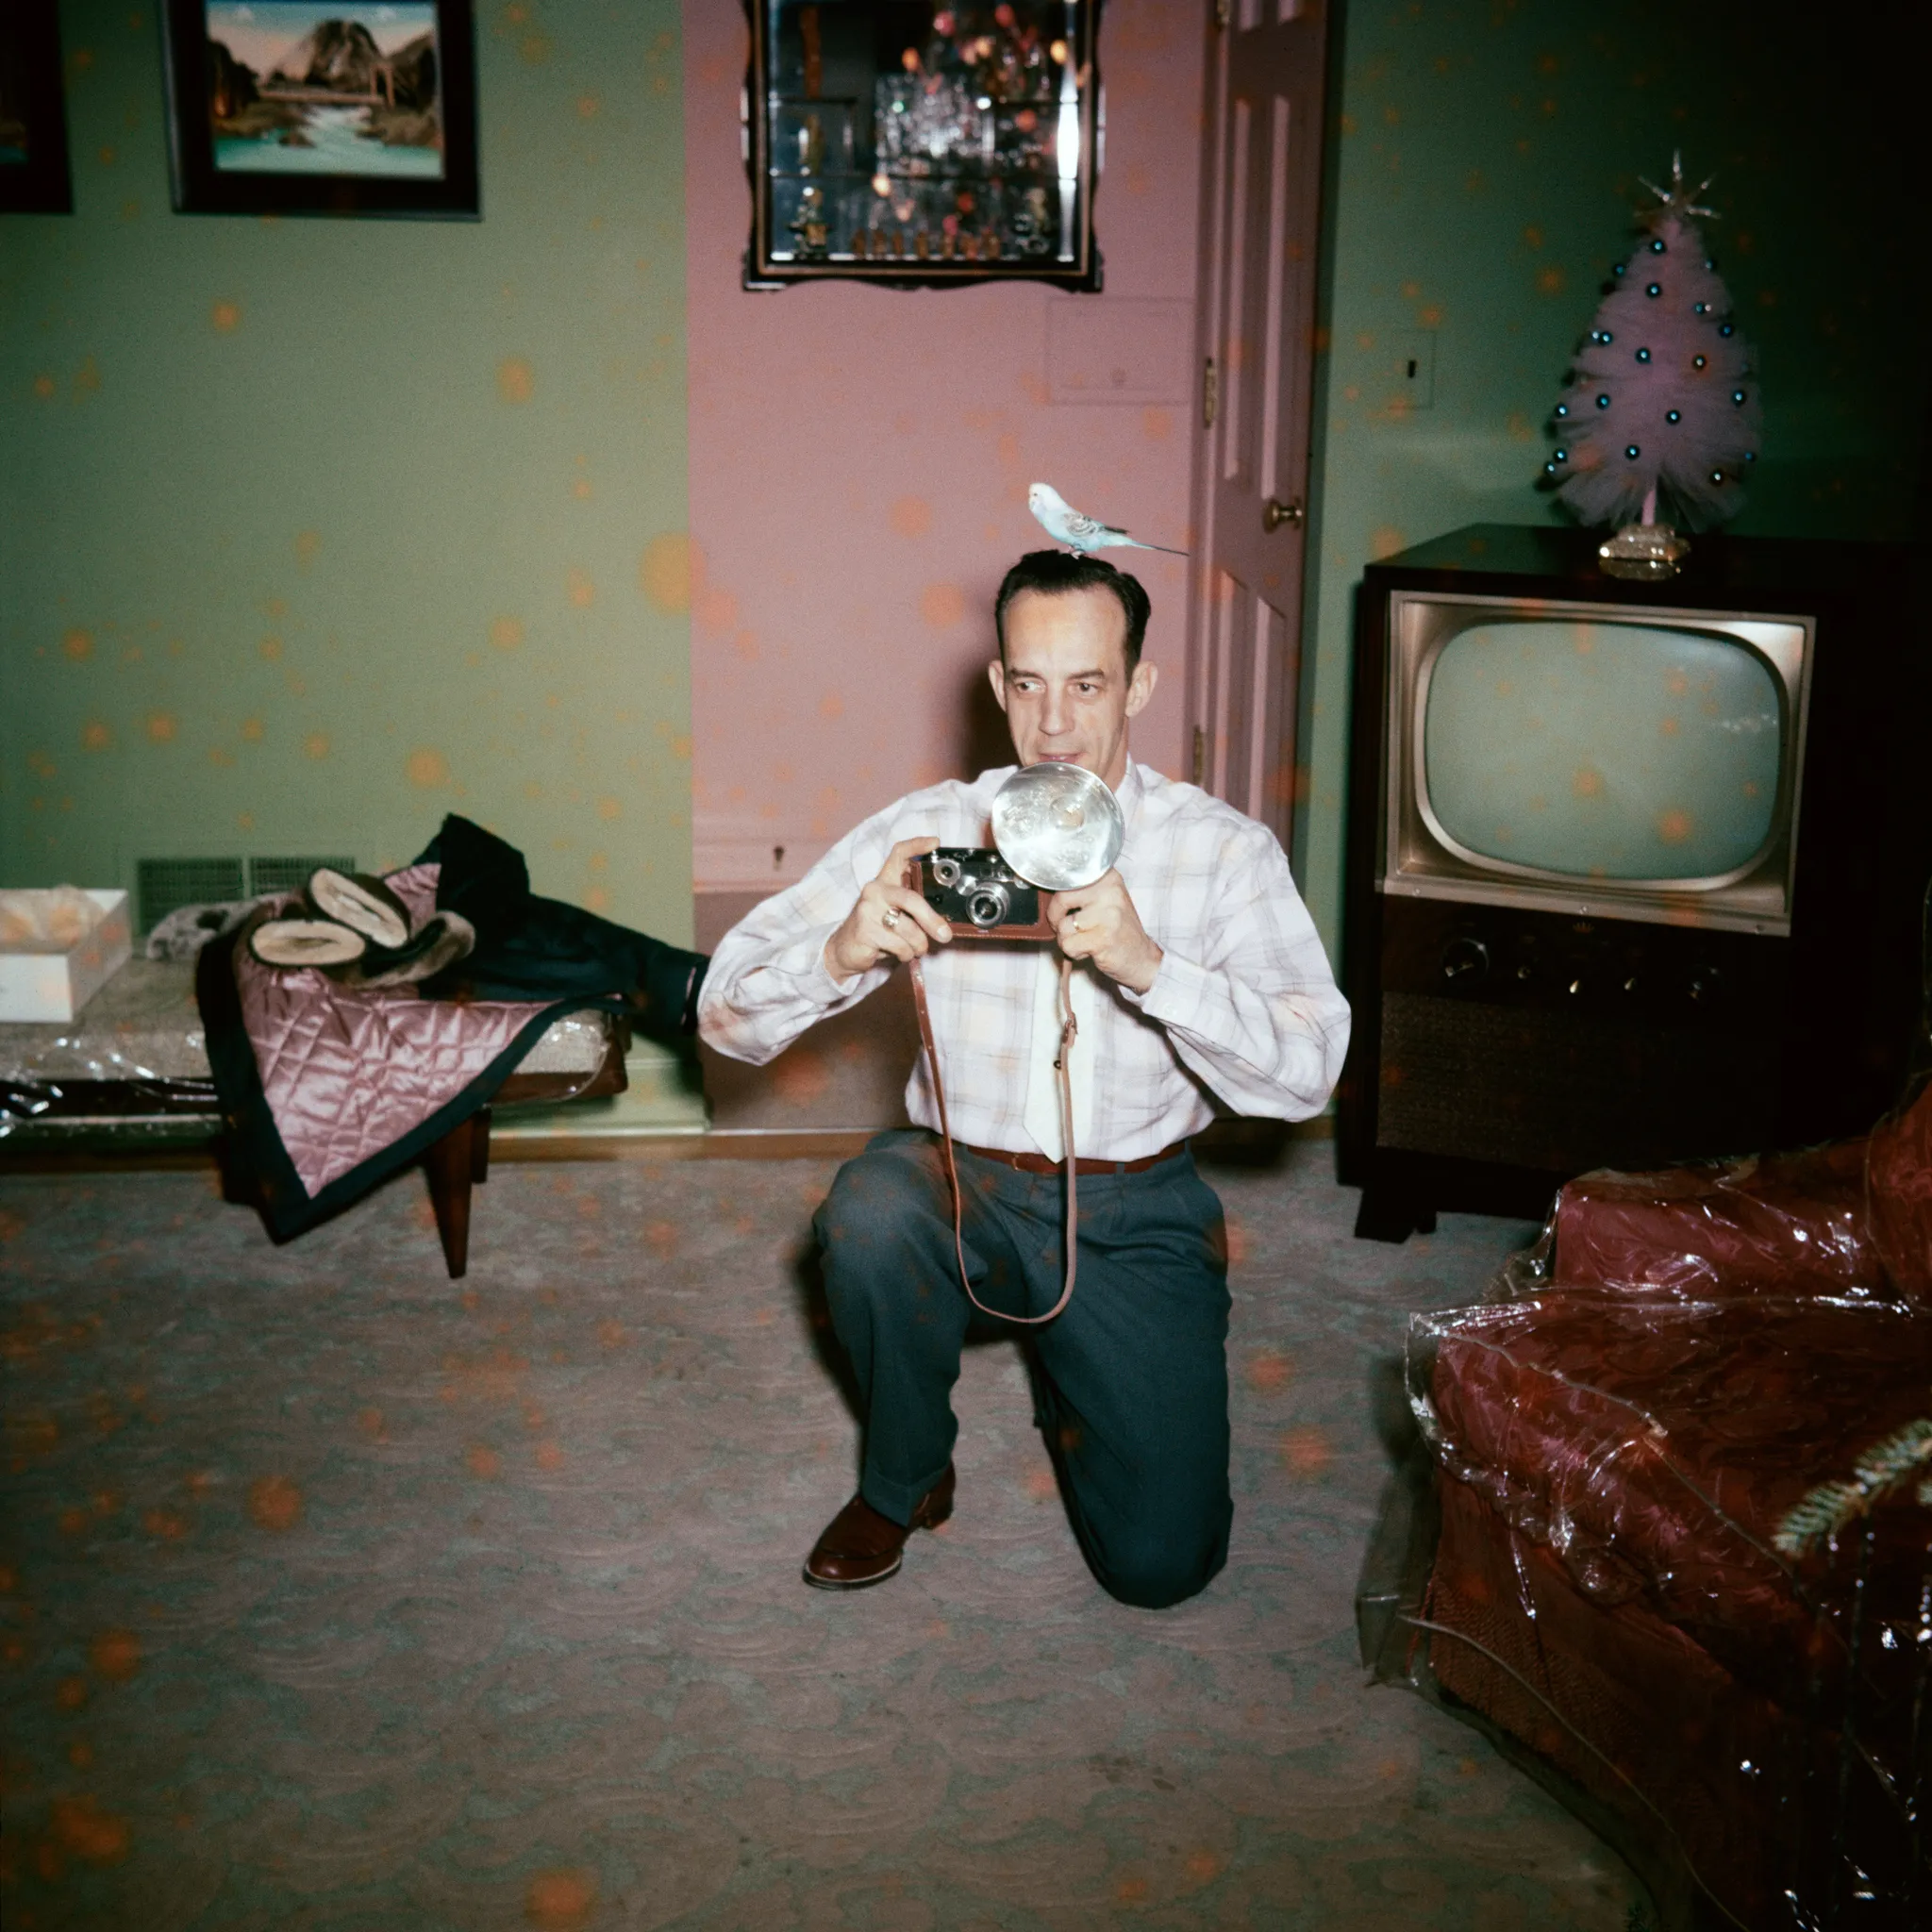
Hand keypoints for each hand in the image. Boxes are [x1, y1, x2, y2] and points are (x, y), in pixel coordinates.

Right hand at [823, 836, 952, 984]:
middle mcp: (874, 891)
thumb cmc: (876, 930)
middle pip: (911, 900)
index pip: (898, 854)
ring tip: (913, 948)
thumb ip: (914, 911)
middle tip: (944, 935)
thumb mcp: (895, 914)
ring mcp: (867, 911)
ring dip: (918, 946)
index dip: (917, 845)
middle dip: (932, 921)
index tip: (935, 842)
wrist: (844, 950)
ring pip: (909, 930)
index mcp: (884, 882)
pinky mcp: (864, 931)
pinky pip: (899, 946)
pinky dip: (906, 954)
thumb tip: (944, 924)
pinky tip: (899, 953)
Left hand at [1047, 870, 1162, 993]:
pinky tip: (1089, 950)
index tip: (1063, 907)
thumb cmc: (1117, 929)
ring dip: (1067, 939)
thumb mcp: (1104, 900)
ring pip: (1062, 926)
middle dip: (1056, 918)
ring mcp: (1108, 915)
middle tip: (1069, 927)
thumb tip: (1046, 889)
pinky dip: (1073, 952)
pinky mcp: (1103, 938)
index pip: (1067, 877)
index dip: (1058, 897)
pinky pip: (1068, 945)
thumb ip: (1080, 891)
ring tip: (1085, 940)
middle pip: (1061, 898)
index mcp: (1108, 877)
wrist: (1142, 957)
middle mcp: (1110, 891)